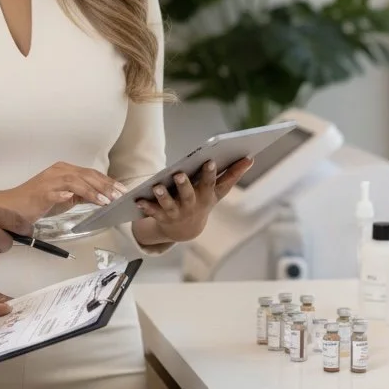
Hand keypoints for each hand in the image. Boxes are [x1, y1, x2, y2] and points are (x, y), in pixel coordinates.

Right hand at [0, 162, 125, 221]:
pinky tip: (84, 200)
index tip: (122, 190)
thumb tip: (101, 196)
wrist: (11, 207)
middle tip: (120, 195)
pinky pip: (60, 191)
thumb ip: (80, 195)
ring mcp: (50, 180)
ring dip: (94, 190)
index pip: (90, 173)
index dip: (108, 181)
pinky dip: (73, 195)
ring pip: (77, 180)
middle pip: (87, 175)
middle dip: (106, 185)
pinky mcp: (43, 192)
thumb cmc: (36, 203)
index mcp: (63, 170)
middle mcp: (58, 171)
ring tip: (107, 200)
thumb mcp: (64, 198)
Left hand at [132, 157, 252, 244]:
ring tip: (156, 187)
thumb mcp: (218, 191)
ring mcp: (177, 212)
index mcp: (207, 196)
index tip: (210, 160)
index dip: (211, 173)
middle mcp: (192, 205)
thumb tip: (251, 158)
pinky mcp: (161, 217)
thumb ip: (233, 174)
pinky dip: (145, 206)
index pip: (212, 184)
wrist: (185, 230)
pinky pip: (152, 212)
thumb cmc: (203, 201)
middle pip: (189, 194)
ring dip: (163, 196)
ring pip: (169, 204)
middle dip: (184, 184)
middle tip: (179, 174)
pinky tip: (138, 200)